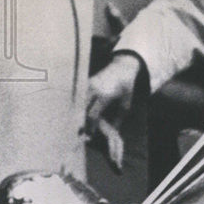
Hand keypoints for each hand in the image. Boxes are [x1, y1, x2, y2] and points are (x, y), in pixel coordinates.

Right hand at [85, 52, 142, 171]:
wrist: (122, 68)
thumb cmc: (126, 87)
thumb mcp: (126, 103)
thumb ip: (119, 118)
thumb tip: (114, 131)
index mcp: (104, 96)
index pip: (93, 115)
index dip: (90, 126)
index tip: (90, 135)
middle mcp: (94, 90)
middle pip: (83, 110)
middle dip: (81, 122)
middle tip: (80, 133)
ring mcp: (89, 85)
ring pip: (80, 103)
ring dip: (78, 114)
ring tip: (77, 125)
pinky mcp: (86, 82)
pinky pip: (80, 96)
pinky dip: (79, 106)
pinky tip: (78, 113)